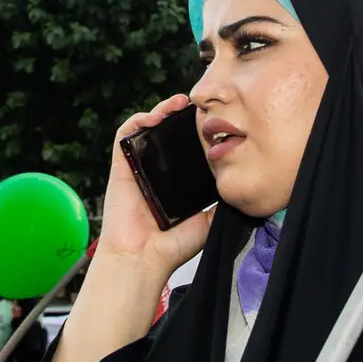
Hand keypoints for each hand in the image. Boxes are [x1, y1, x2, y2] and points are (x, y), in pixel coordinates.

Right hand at [101, 95, 215, 277]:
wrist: (144, 258)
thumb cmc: (173, 245)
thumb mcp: (209, 220)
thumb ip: (221, 202)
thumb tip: (241, 185)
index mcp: (176, 180)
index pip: (186, 147)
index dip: (197, 131)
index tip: (215, 120)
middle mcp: (157, 170)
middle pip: (168, 132)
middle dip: (181, 114)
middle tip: (199, 105)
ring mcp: (139, 166)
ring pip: (147, 127)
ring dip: (161, 110)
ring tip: (179, 103)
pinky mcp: (122, 166)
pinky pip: (124, 135)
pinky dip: (137, 120)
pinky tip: (154, 117)